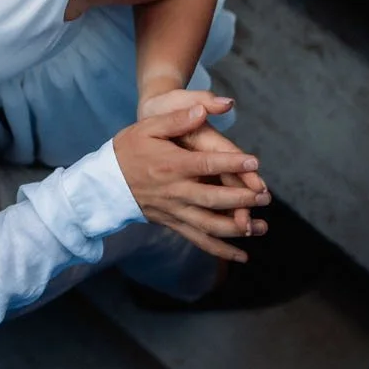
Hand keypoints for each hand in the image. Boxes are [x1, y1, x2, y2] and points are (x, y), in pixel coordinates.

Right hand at [113, 104, 269, 260]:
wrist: (103, 182)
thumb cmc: (128, 149)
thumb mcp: (148, 127)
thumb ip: (177, 120)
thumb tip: (202, 111)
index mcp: (172, 164)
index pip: (207, 164)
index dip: (232, 163)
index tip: (254, 162)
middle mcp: (176, 190)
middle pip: (214, 198)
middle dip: (242, 199)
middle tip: (265, 197)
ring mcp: (175, 210)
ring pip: (210, 224)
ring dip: (237, 227)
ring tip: (262, 226)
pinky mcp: (173, 223)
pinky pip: (199, 240)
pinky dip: (221, 250)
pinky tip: (241, 256)